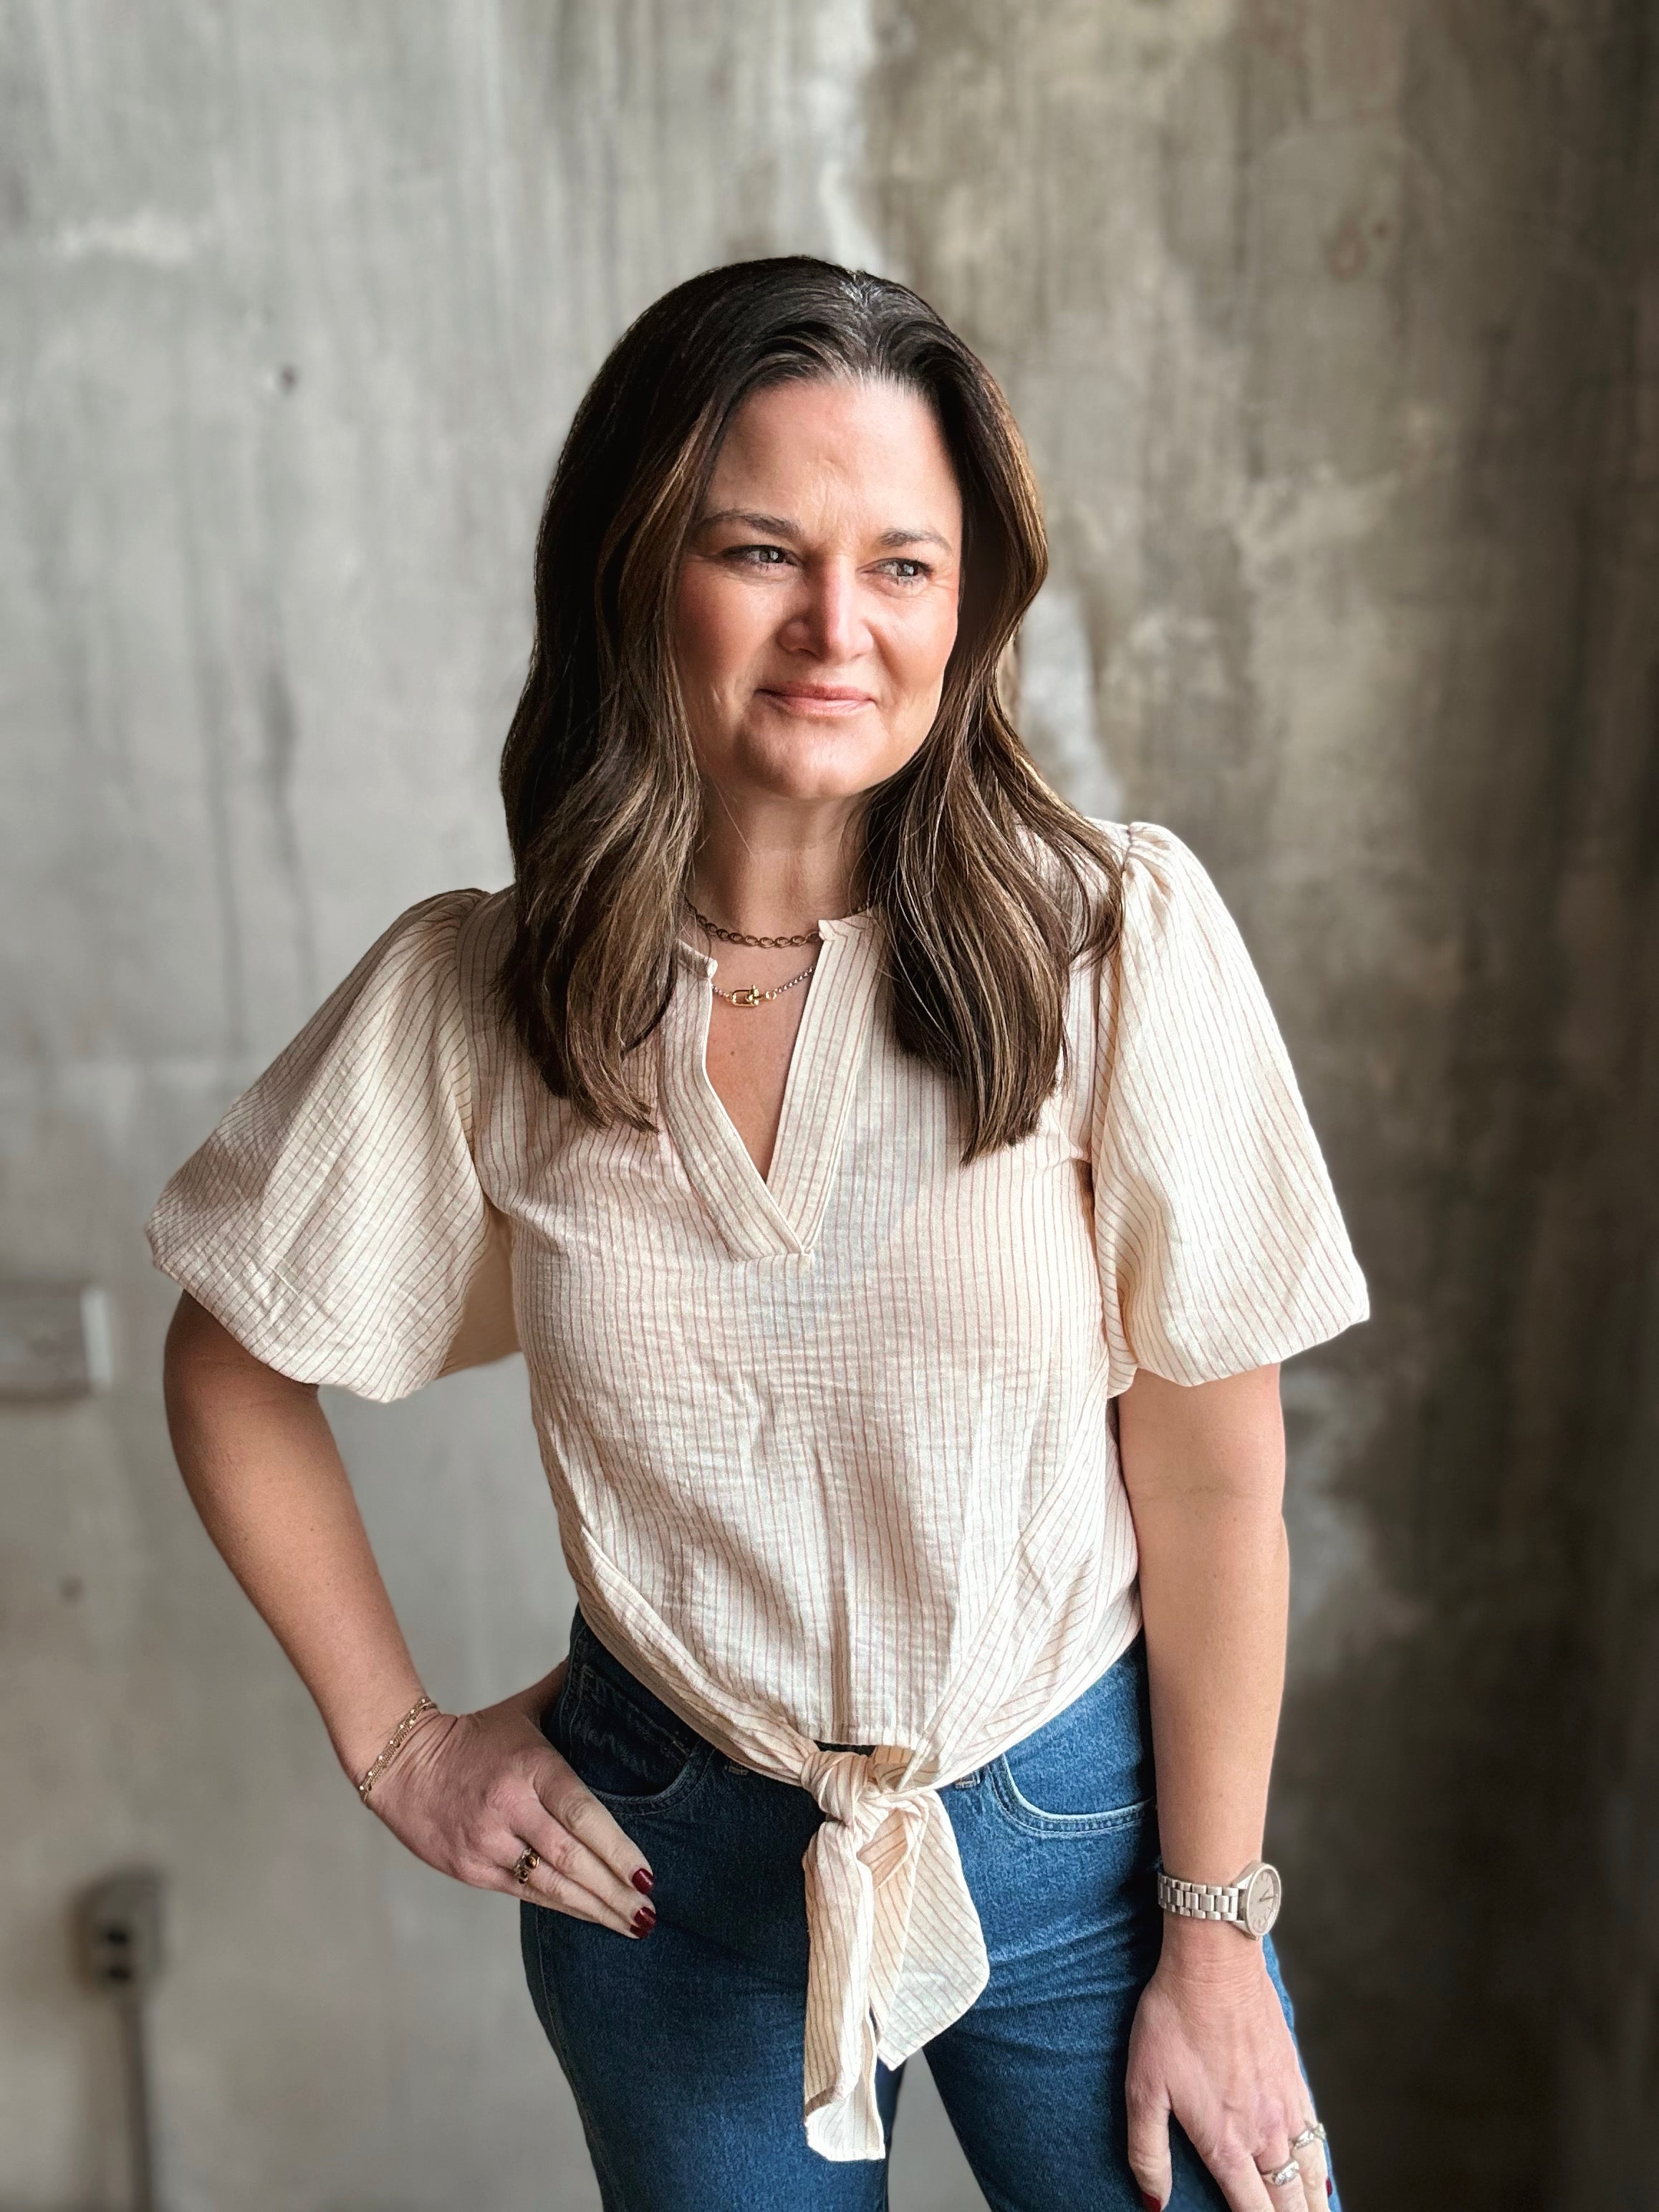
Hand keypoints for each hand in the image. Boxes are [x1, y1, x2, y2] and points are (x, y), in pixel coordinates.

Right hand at [363, 1664, 656, 1937]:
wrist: (401, 1763)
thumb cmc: (475, 1736)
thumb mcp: (523, 1707)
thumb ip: (566, 1689)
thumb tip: (610, 1651)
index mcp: (530, 1767)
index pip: (582, 1812)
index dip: (616, 1849)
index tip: (648, 1875)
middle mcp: (510, 1808)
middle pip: (571, 1858)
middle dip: (615, 1891)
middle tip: (649, 1913)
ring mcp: (487, 1843)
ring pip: (549, 1886)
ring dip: (594, 1910)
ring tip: (633, 1925)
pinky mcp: (471, 1869)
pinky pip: (524, 1894)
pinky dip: (561, 1907)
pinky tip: (591, 1917)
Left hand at [1125, 1932, 1328, 2210]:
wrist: (1215, 1961)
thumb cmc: (1173, 2019)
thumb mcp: (1142, 2086)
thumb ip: (1147, 2151)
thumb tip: (1153, 2204)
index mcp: (1226, 2143)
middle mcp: (1264, 2132)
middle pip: (1289, 2202)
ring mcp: (1285, 2105)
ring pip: (1312, 2175)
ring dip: (1312, 2205)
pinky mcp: (1294, 2078)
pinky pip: (1317, 2137)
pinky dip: (1322, 2168)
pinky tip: (1322, 2178)